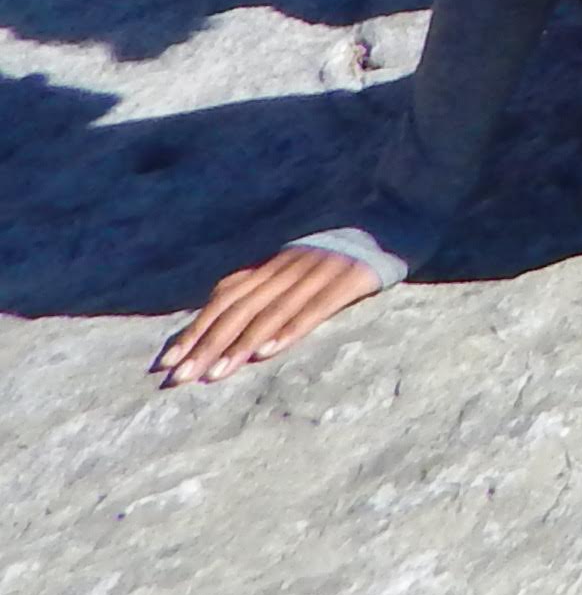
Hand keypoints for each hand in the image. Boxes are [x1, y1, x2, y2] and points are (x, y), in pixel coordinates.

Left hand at [156, 245, 384, 385]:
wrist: (400, 214)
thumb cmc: (346, 249)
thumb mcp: (300, 261)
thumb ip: (266, 282)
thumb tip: (219, 309)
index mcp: (275, 263)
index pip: (225, 298)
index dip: (195, 329)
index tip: (168, 362)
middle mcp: (291, 266)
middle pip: (239, 309)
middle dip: (207, 345)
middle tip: (181, 379)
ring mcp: (320, 271)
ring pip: (271, 312)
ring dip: (240, 345)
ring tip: (216, 374)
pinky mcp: (351, 278)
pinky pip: (315, 308)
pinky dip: (289, 330)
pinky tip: (268, 353)